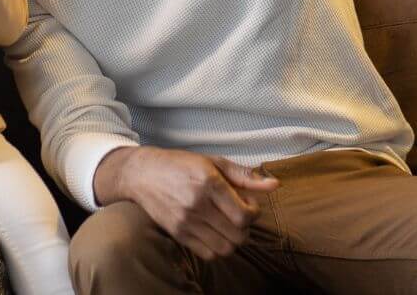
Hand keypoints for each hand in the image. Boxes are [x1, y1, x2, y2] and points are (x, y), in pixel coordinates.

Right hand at [96, 146, 278, 260]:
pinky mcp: (178, 234)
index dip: (254, 213)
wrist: (142, 174)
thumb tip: (275, 185)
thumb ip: (245, 176)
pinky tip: (215, 233)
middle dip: (246, 228)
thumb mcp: (214, 162)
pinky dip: (218, 248)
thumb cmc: (180, 164)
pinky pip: (208, 254)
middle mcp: (197, 205)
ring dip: (234, 240)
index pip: (244, 215)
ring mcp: (186, 222)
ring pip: (225, 248)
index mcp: (209, 183)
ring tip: (228, 225)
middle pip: (238, 234)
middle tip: (240, 215)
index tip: (249, 204)